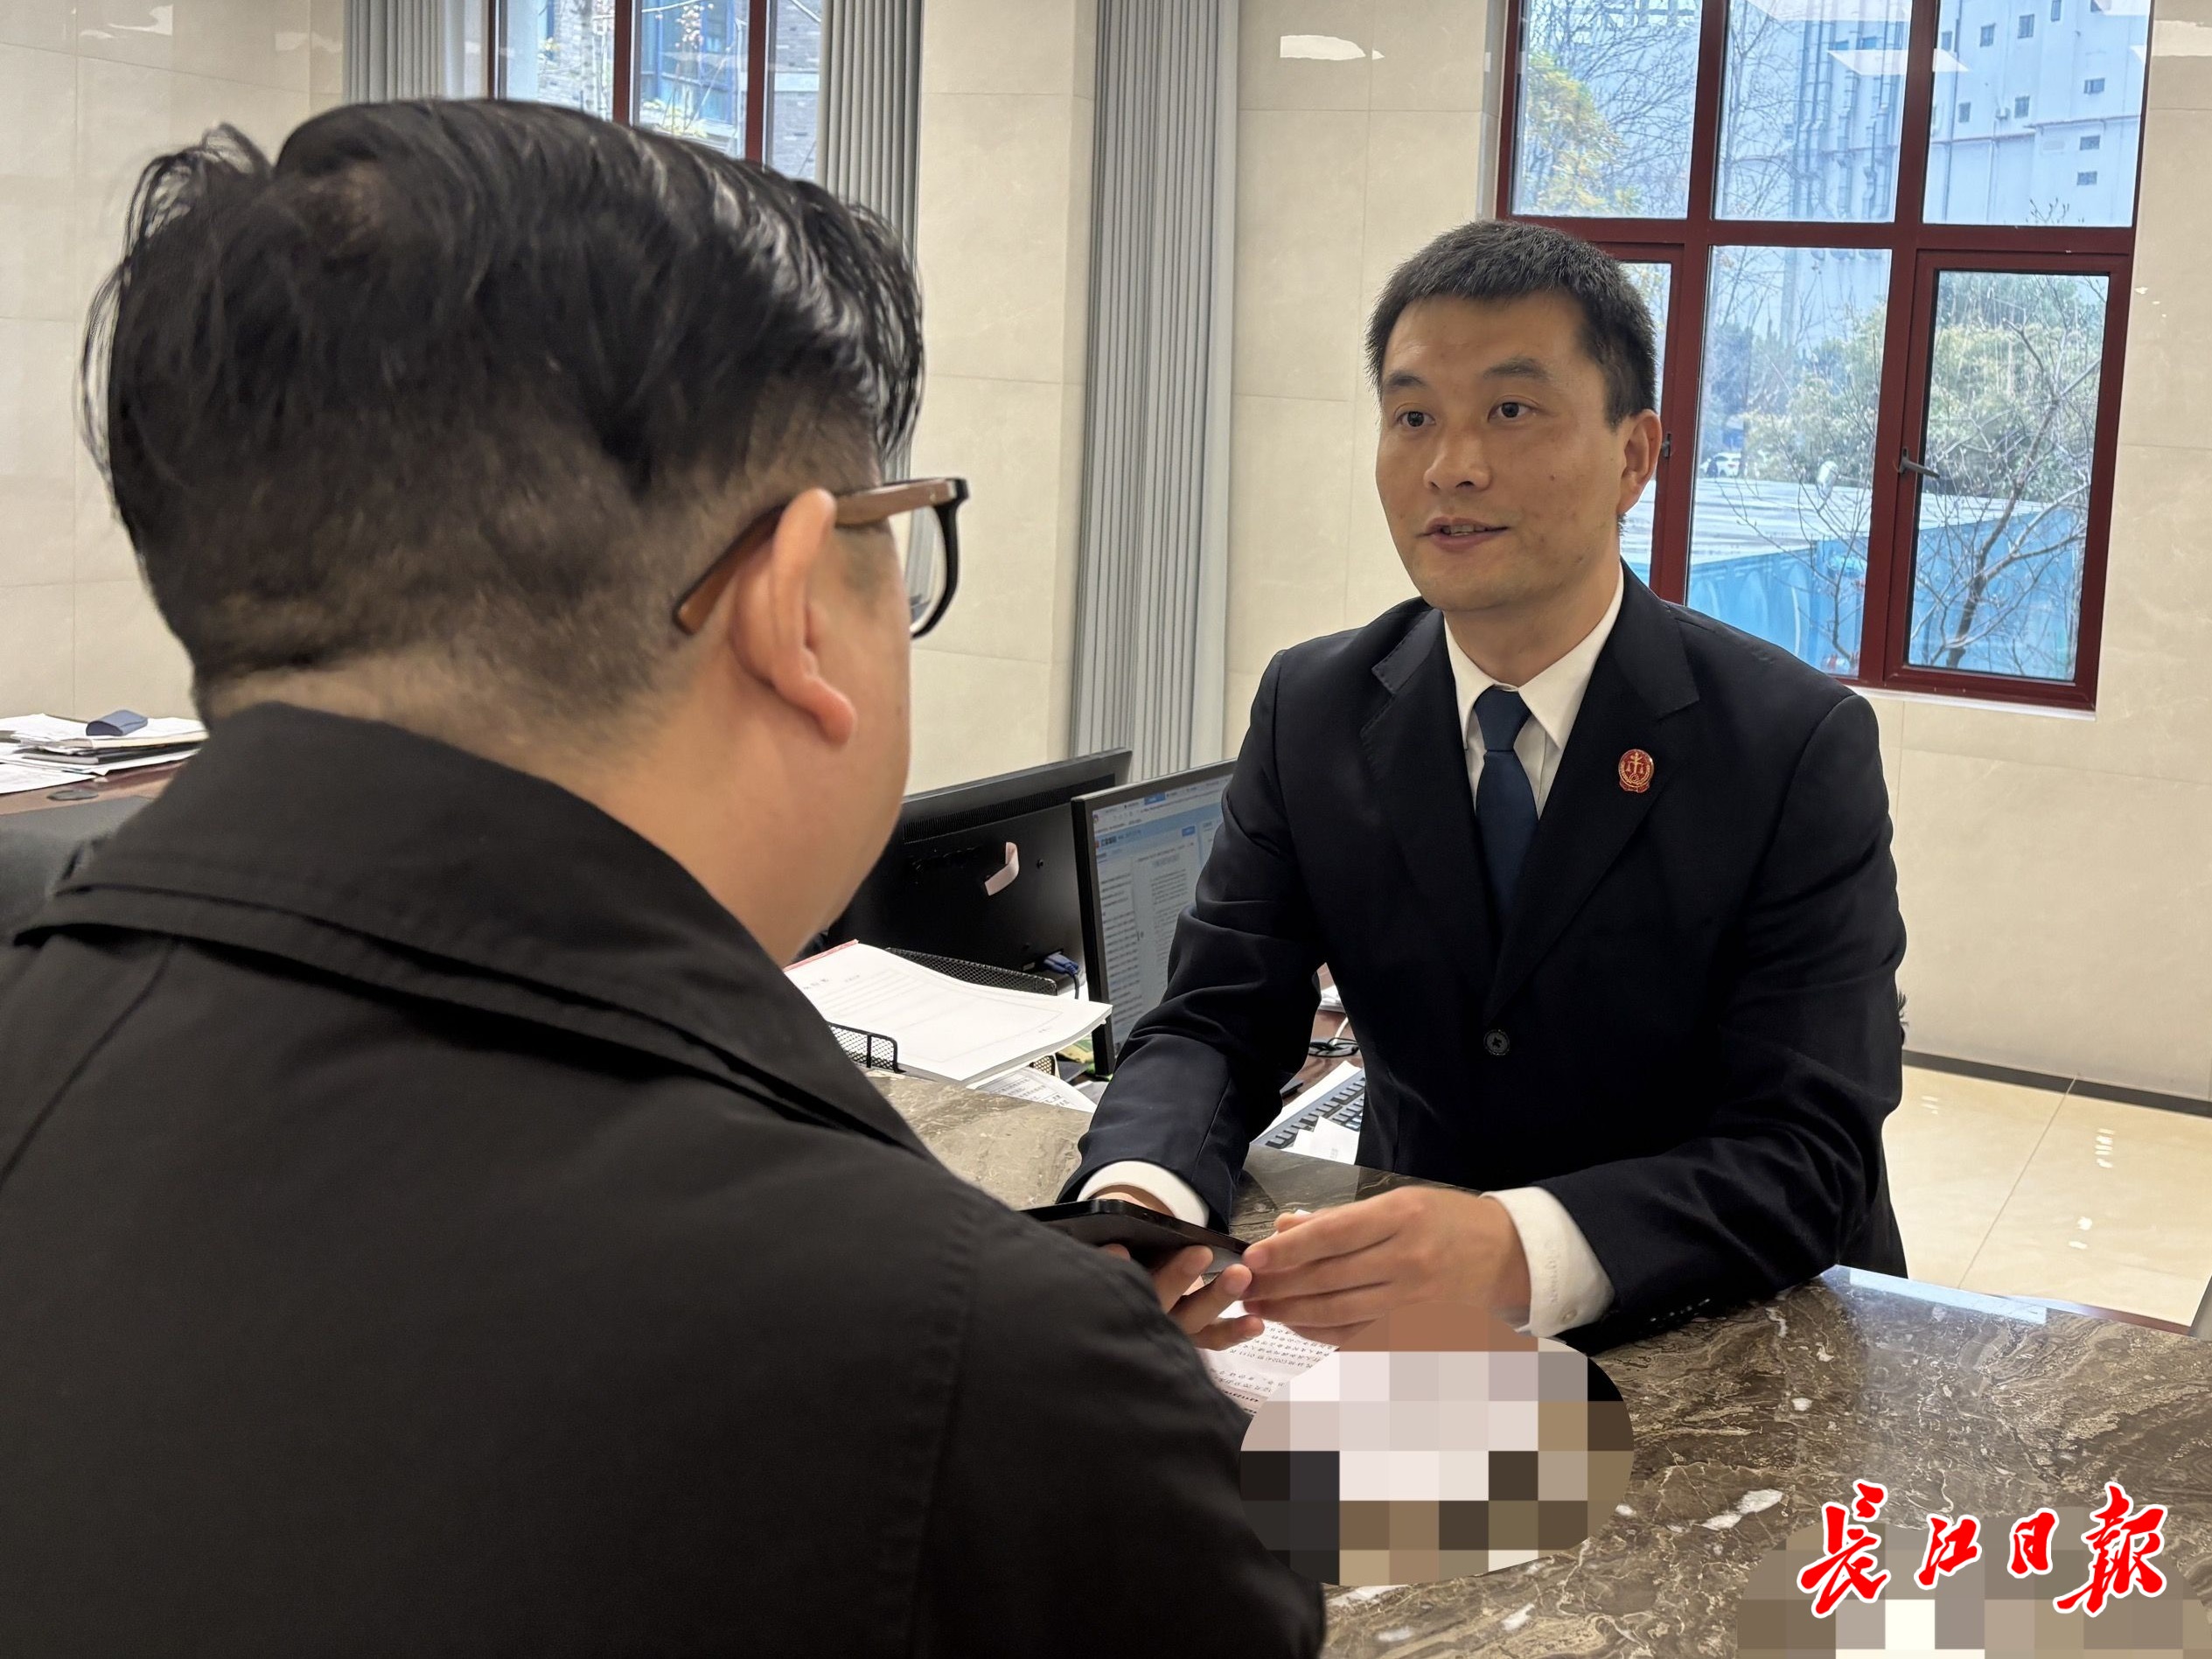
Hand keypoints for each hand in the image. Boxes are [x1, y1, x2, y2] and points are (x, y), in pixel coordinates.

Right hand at [1091, 1184, 1262, 1350]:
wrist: (1138, 1257)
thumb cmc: (1126, 1241)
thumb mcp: (1116, 1231)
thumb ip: (1116, 1231)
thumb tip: (1119, 1229)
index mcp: (1111, 1289)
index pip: (1110, 1281)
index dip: (1113, 1266)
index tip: (1119, 1248)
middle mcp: (1137, 1317)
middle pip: (1155, 1303)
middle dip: (1176, 1278)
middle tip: (1200, 1253)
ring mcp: (1167, 1328)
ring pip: (1189, 1322)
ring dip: (1215, 1299)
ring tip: (1239, 1276)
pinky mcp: (1192, 1334)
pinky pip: (1212, 1338)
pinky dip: (1233, 1332)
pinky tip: (1255, 1324)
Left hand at [1237, 1187, 1530, 1343]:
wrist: (1506, 1256)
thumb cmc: (1446, 1220)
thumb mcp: (1398, 1202)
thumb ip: (1340, 1217)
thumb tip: (1285, 1226)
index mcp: (1402, 1217)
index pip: (1333, 1236)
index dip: (1289, 1249)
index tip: (1254, 1255)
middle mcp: (1408, 1260)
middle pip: (1330, 1278)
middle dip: (1280, 1285)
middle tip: (1243, 1286)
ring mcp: (1413, 1301)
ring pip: (1339, 1312)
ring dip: (1292, 1312)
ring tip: (1259, 1307)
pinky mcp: (1415, 1329)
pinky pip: (1358, 1336)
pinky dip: (1322, 1333)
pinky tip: (1295, 1324)